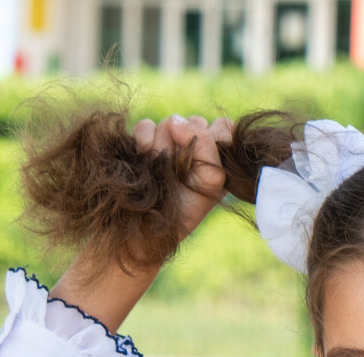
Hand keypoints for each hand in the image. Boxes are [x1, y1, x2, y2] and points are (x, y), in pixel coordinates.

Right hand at [132, 113, 235, 237]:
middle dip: (187, 144)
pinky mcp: (141, 140)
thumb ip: (208, 143)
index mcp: (214, 157)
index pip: (222, 126)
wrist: (145, 229)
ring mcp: (165, 141)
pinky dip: (145, 143)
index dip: (215, 137)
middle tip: (180, 172)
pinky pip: (145, 126)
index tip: (207, 162)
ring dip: (164, 147)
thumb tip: (175, 120)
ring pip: (169, 122)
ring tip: (160, 171)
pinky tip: (144, 160)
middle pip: (195, 120)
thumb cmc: (183, 211)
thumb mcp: (211, 179)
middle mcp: (191, 146)